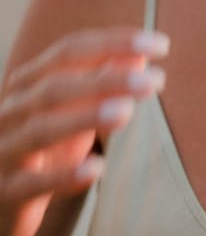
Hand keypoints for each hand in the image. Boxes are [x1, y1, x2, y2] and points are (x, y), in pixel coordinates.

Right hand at [0, 26, 168, 235]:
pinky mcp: (4, 193)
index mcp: (29, 81)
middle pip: (57, 86)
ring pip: (41, 130)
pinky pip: (31, 184)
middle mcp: (12, 110)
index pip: (70, 50)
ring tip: (128, 111)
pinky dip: (63, 176)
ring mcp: (4, 151)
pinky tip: (96, 169)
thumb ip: (102, 82)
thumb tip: (141, 58)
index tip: (160, 45)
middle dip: (107, 80)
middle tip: (156, 80)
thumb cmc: (44, 148)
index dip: (114, 43)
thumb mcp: (74, 111)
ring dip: (86, 117)